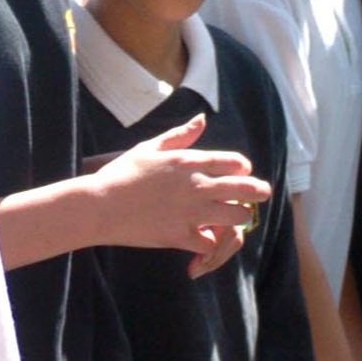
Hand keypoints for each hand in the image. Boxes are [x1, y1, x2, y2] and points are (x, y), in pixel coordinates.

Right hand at [92, 115, 271, 276]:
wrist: (100, 205)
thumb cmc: (122, 173)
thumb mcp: (151, 146)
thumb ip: (181, 135)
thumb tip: (202, 119)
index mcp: (191, 161)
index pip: (236, 163)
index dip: (244, 168)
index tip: (242, 172)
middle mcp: (197, 185)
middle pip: (247, 189)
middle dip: (258, 191)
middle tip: (261, 194)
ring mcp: (192, 212)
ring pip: (237, 217)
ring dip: (238, 217)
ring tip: (234, 218)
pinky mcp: (181, 236)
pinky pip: (211, 242)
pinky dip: (210, 241)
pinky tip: (204, 238)